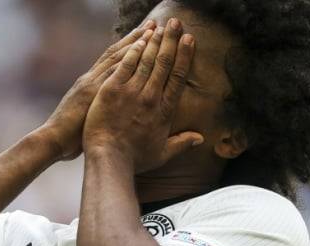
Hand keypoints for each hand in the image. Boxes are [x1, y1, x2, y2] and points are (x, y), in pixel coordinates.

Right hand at [38, 21, 157, 161]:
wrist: (51, 140)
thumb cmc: (68, 139)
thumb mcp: (85, 119)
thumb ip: (96, 110)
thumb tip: (109, 114)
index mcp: (88, 85)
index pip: (111, 60)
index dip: (127, 46)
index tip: (143, 35)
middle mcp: (90, 79)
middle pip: (116, 53)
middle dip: (136, 38)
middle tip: (153, 24)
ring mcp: (91, 83)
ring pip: (117, 57)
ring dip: (136, 42)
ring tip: (153, 30)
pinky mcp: (93, 91)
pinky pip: (114, 70)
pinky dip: (129, 57)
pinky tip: (143, 48)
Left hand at [82, 18, 200, 173]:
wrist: (109, 159)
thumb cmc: (135, 159)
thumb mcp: (163, 154)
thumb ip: (182, 143)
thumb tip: (200, 138)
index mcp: (164, 111)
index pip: (177, 78)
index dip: (184, 56)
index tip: (189, 40)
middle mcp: (150, 97)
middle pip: (163, 63)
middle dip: (170, 40)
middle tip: (175, 22)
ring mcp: (131, 92)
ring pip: (146, 60)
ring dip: (154, 41)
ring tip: (160, 25)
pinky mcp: (112, 90)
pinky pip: (125, 65)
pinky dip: (133, 51)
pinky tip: (140, 38)